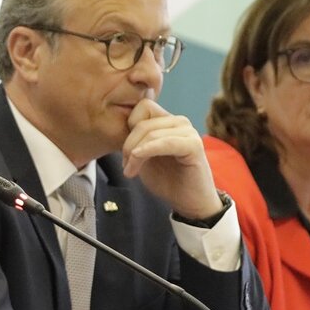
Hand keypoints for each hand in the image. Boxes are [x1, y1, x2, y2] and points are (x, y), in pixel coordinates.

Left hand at [122, 93, 223, 220]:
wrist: (189, 202)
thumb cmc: (167, 179)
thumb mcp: (143, 156)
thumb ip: (134, 139)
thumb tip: (115, 121)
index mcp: (167, 121)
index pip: (142, 107)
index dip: (128, 127)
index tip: (124, 152)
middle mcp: (179, 122)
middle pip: (142, 122)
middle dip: (128, 144)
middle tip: (125, 165)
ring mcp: (188, 132)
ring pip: (150, 132)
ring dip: (134, 152)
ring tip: (130, 171)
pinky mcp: (194, 145)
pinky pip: (164, 143)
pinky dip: (147, 151)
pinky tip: (136, 163)